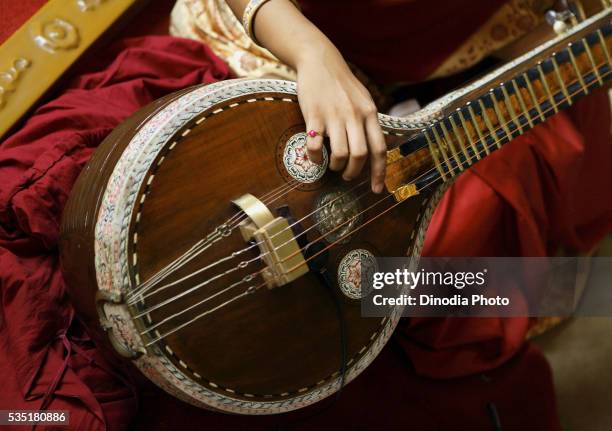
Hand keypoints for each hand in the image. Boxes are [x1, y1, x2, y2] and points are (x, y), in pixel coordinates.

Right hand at [295, 44, 386, 192]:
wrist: (319, 61)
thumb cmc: (341, 84)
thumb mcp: (363, 99)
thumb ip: (369, 121)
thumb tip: (374, 149)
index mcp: (370, 113)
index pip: (380, 149)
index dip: (380, 173)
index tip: (377, 190)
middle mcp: (355, 115)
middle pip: (360, 155)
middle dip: (354, 173)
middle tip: (347, 176)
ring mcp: (334, 116)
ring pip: (340, 154)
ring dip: (336, 167)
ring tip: (332, 165)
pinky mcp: (314, 116)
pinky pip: (316, 146)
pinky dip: (315, 158)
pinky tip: (315, 157)